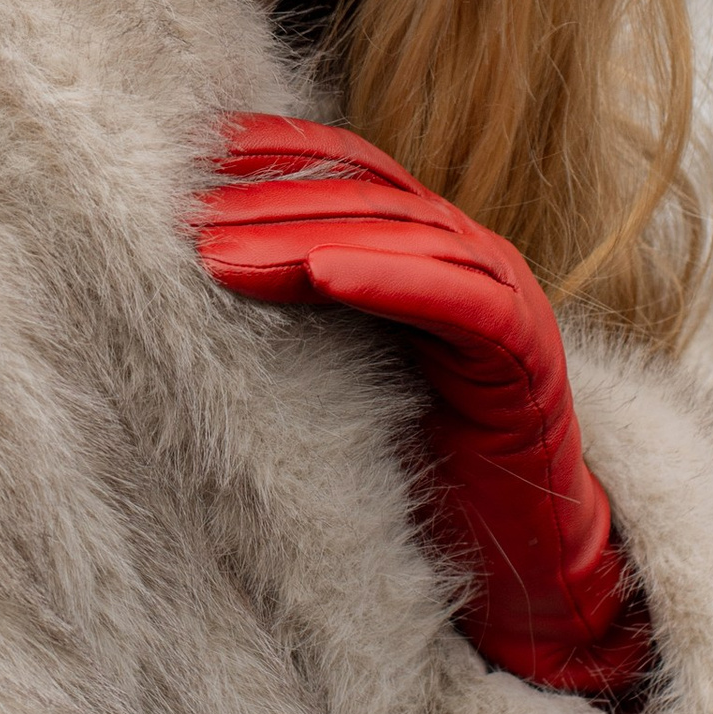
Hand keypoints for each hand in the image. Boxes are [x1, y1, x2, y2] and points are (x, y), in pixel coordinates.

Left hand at [196, 115, 651, 698]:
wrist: (523, 560)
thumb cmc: (424, 467)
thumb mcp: (346, 373)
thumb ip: (303, 312)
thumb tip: (198, 265)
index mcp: (429, 248)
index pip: (350, 173)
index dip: (276, 155)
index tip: (194, 153)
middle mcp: (469, 255)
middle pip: (365, 200)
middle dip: (270, 201)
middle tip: (184, 216)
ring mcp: (505, 295)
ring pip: (402, 238)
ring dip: (306, 236)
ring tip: (223, 252)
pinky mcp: (528, 350)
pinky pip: (458, 299)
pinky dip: (390, 277)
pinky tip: (322, 273)